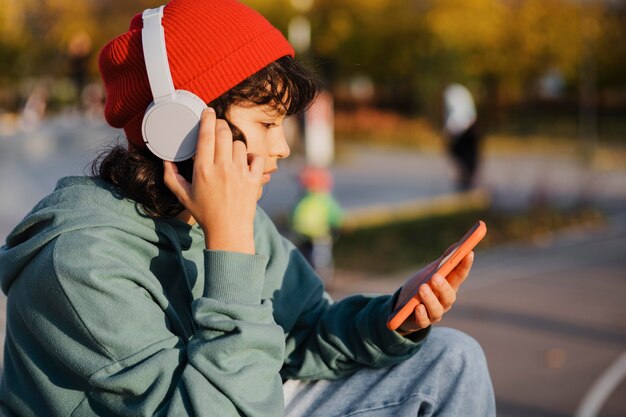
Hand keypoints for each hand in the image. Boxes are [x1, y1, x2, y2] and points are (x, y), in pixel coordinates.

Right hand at [163, 108, 263, 253]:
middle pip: (224, 133)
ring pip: (239, 144)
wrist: (229, 231)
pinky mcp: (254, 179)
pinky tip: (245, 162)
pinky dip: (251, 157)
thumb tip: (165, 160)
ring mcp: (240, 173)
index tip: (208, 112)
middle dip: (220, 125)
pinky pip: (256, 157)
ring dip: (233, 144)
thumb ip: (171, 176)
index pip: (206, 135)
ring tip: (228, 152)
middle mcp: (222, 168)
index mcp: (203, 170)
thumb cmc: (205, 213)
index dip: (207, 119)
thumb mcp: (183, 196)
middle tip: (217, 126)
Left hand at [393, 248, 473, 334]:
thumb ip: (443, 261)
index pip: (460, 276)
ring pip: (436, 309)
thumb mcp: (430, 272)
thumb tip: (457, 245)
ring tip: (422, 289)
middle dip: (443, 286)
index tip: (469, 253)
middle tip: (435, 277)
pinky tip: (417, 307)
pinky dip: (421, 314)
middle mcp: (444, 301)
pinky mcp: (421, 322)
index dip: (465, 265)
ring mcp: (434, 313)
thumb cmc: (420, 287)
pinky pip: (423, 321)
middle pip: (449, 295)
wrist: (402, 308)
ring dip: (429, 299)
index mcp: (449, 287)